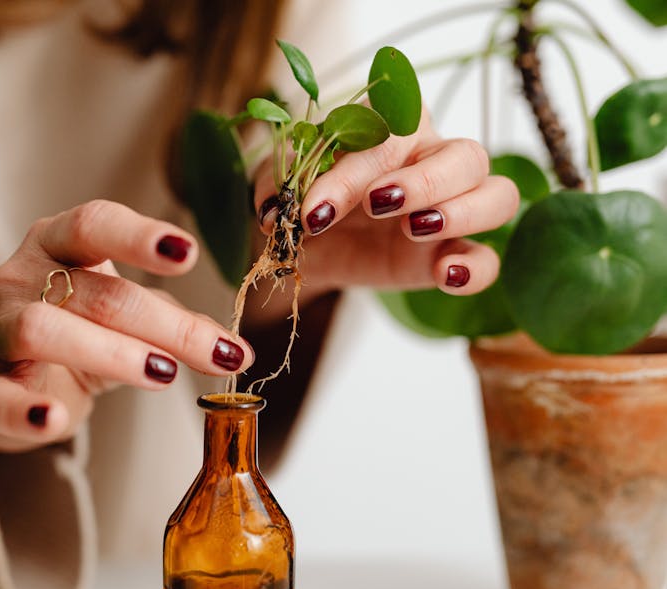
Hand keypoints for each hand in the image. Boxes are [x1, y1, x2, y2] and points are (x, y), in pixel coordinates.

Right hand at [0, 200, 253, 452]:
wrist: (19, 380)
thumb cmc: (81, 330)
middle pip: (95, 291)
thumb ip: (178, 325)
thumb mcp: (129, 317)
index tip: (187, 253)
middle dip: (163, 324)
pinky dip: (26, 411)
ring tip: (162, 374)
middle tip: (214, 351)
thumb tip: (235, 349)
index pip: (94, 224)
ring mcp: (0, 329)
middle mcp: (22, 276)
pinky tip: (55, 419)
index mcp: (58, 243)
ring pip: (44, 330)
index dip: (139, 237)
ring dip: (111, 353)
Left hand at [254, 109, 518, 294]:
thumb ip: (278, 184)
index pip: (392, 132)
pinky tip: (446, 274)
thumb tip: (276, 209)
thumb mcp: (281, 186)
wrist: (310, 246)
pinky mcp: (454, 252)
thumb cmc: (304, 198)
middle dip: (423, 181)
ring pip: (498, 194)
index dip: (356, 168)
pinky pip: (490, 259)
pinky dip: (476, 268)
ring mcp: (454, 207)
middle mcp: (434, 159)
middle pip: (464, 155)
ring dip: (462, 211)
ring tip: (414, 229)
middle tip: (376, 207)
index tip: (315, 209)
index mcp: (393, 128)